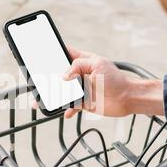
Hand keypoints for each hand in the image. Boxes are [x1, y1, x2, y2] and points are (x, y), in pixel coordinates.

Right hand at [34, 47, 163, 118]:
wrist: (127, 98)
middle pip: (59, 75)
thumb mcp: (98, 65)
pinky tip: (66, 112)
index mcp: (82, 61)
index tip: (42, 56)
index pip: (64, 54)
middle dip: (49, 78)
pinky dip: (66, 109)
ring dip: (53, 96)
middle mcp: (79, 74)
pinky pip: (70, 106)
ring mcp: (80, 88)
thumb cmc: (116, 79)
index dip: (54, 54)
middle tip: (38, 81)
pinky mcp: (83, 102)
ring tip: (42, 100)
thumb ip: (78, 66)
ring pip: (62, 92)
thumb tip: (64, 76)